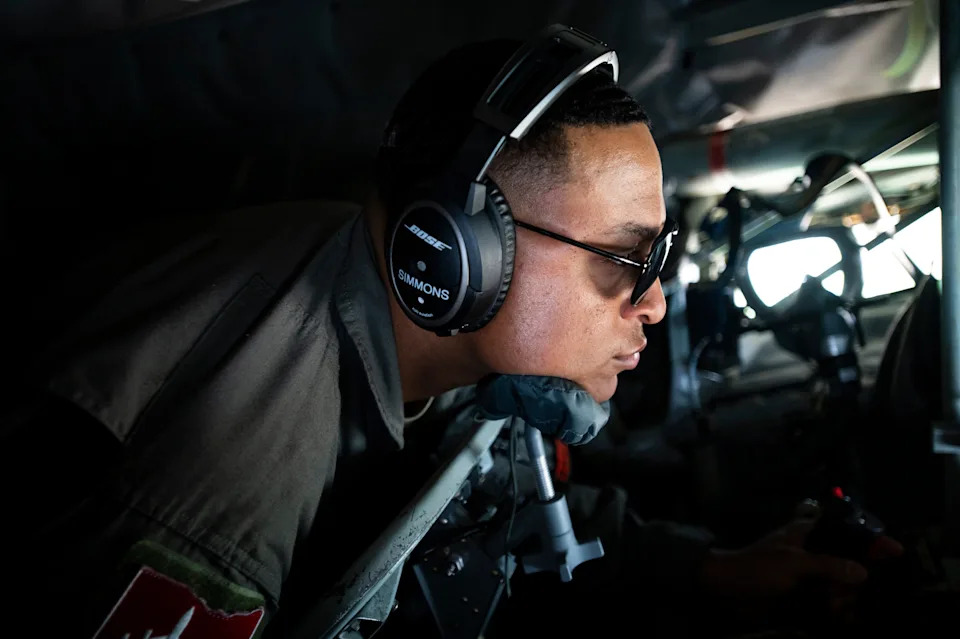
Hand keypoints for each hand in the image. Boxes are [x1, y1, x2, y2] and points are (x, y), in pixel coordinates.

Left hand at [699, 500, 903, 602]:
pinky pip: (826, 598)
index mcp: (808, 533)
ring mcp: (806, 571)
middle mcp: (810, 549)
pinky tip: (832, 615)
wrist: (725, 587)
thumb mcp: (795, 564)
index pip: (847, 531)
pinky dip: (832, 607)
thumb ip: (830, 566)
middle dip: (853, 579)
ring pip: (839, 583)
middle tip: (842, 595)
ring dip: (841, 597)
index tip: (896, 551)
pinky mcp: (800, 590)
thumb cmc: (757, 567)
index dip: (872, 540)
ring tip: (832, 607)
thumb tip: (863, 572)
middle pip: (849, 562)